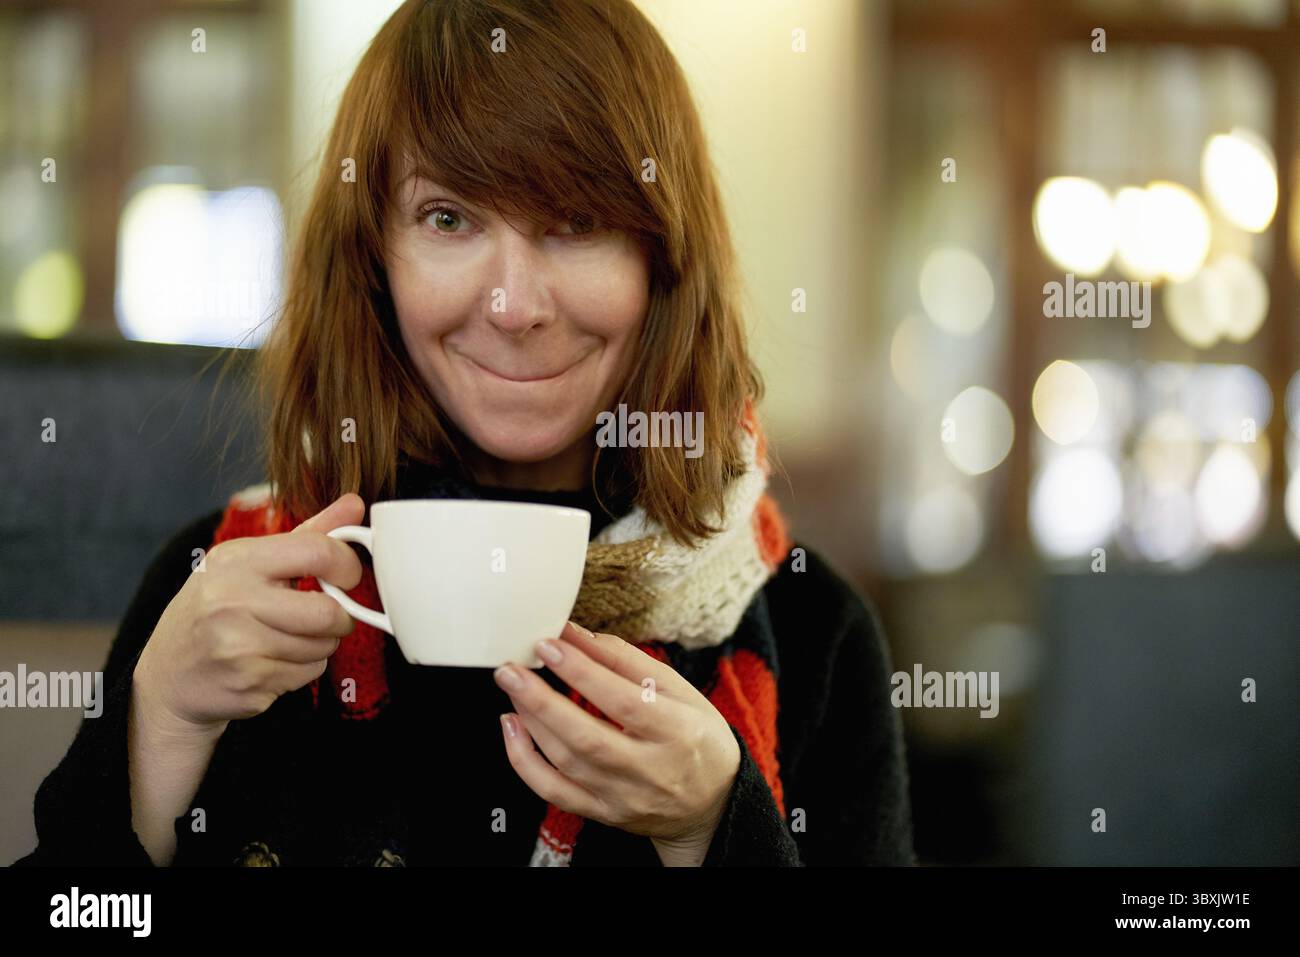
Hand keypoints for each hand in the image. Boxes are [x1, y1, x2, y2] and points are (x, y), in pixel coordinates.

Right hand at [133, 493, 365, 734]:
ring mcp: (238, 646)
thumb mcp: (250, 561)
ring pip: (323, 646)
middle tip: (329, 616)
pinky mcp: (248, 683)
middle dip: (340, 618)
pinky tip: (275, 661)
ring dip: (320, 644)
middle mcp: (232, 601)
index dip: (347, 565)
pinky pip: (309, 673)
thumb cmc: (217, 608)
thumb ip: (308, 533)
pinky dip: (304, 669)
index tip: (347, 576)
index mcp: (236, 560)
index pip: (317, 551)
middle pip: (327, 612)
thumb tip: (355, 503)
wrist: (169, 674)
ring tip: (291, 637)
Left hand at [493, 621, 741, 864]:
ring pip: (566, 762)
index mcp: (678, 732)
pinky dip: (525, 760)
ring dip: (531, 720)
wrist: (712, 803)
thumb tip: (578, 636)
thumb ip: (628, 661)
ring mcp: (624, 797)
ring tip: (514, 685)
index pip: (624, 701)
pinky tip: (512, 727)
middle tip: (512, 667)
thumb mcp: (680, 690)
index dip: (582, 672)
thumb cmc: (696, 736)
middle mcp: (651, 770)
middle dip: (542, 700)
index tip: (550, 644)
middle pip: (587, 737)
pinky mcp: (603, 814)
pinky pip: (554, 792)